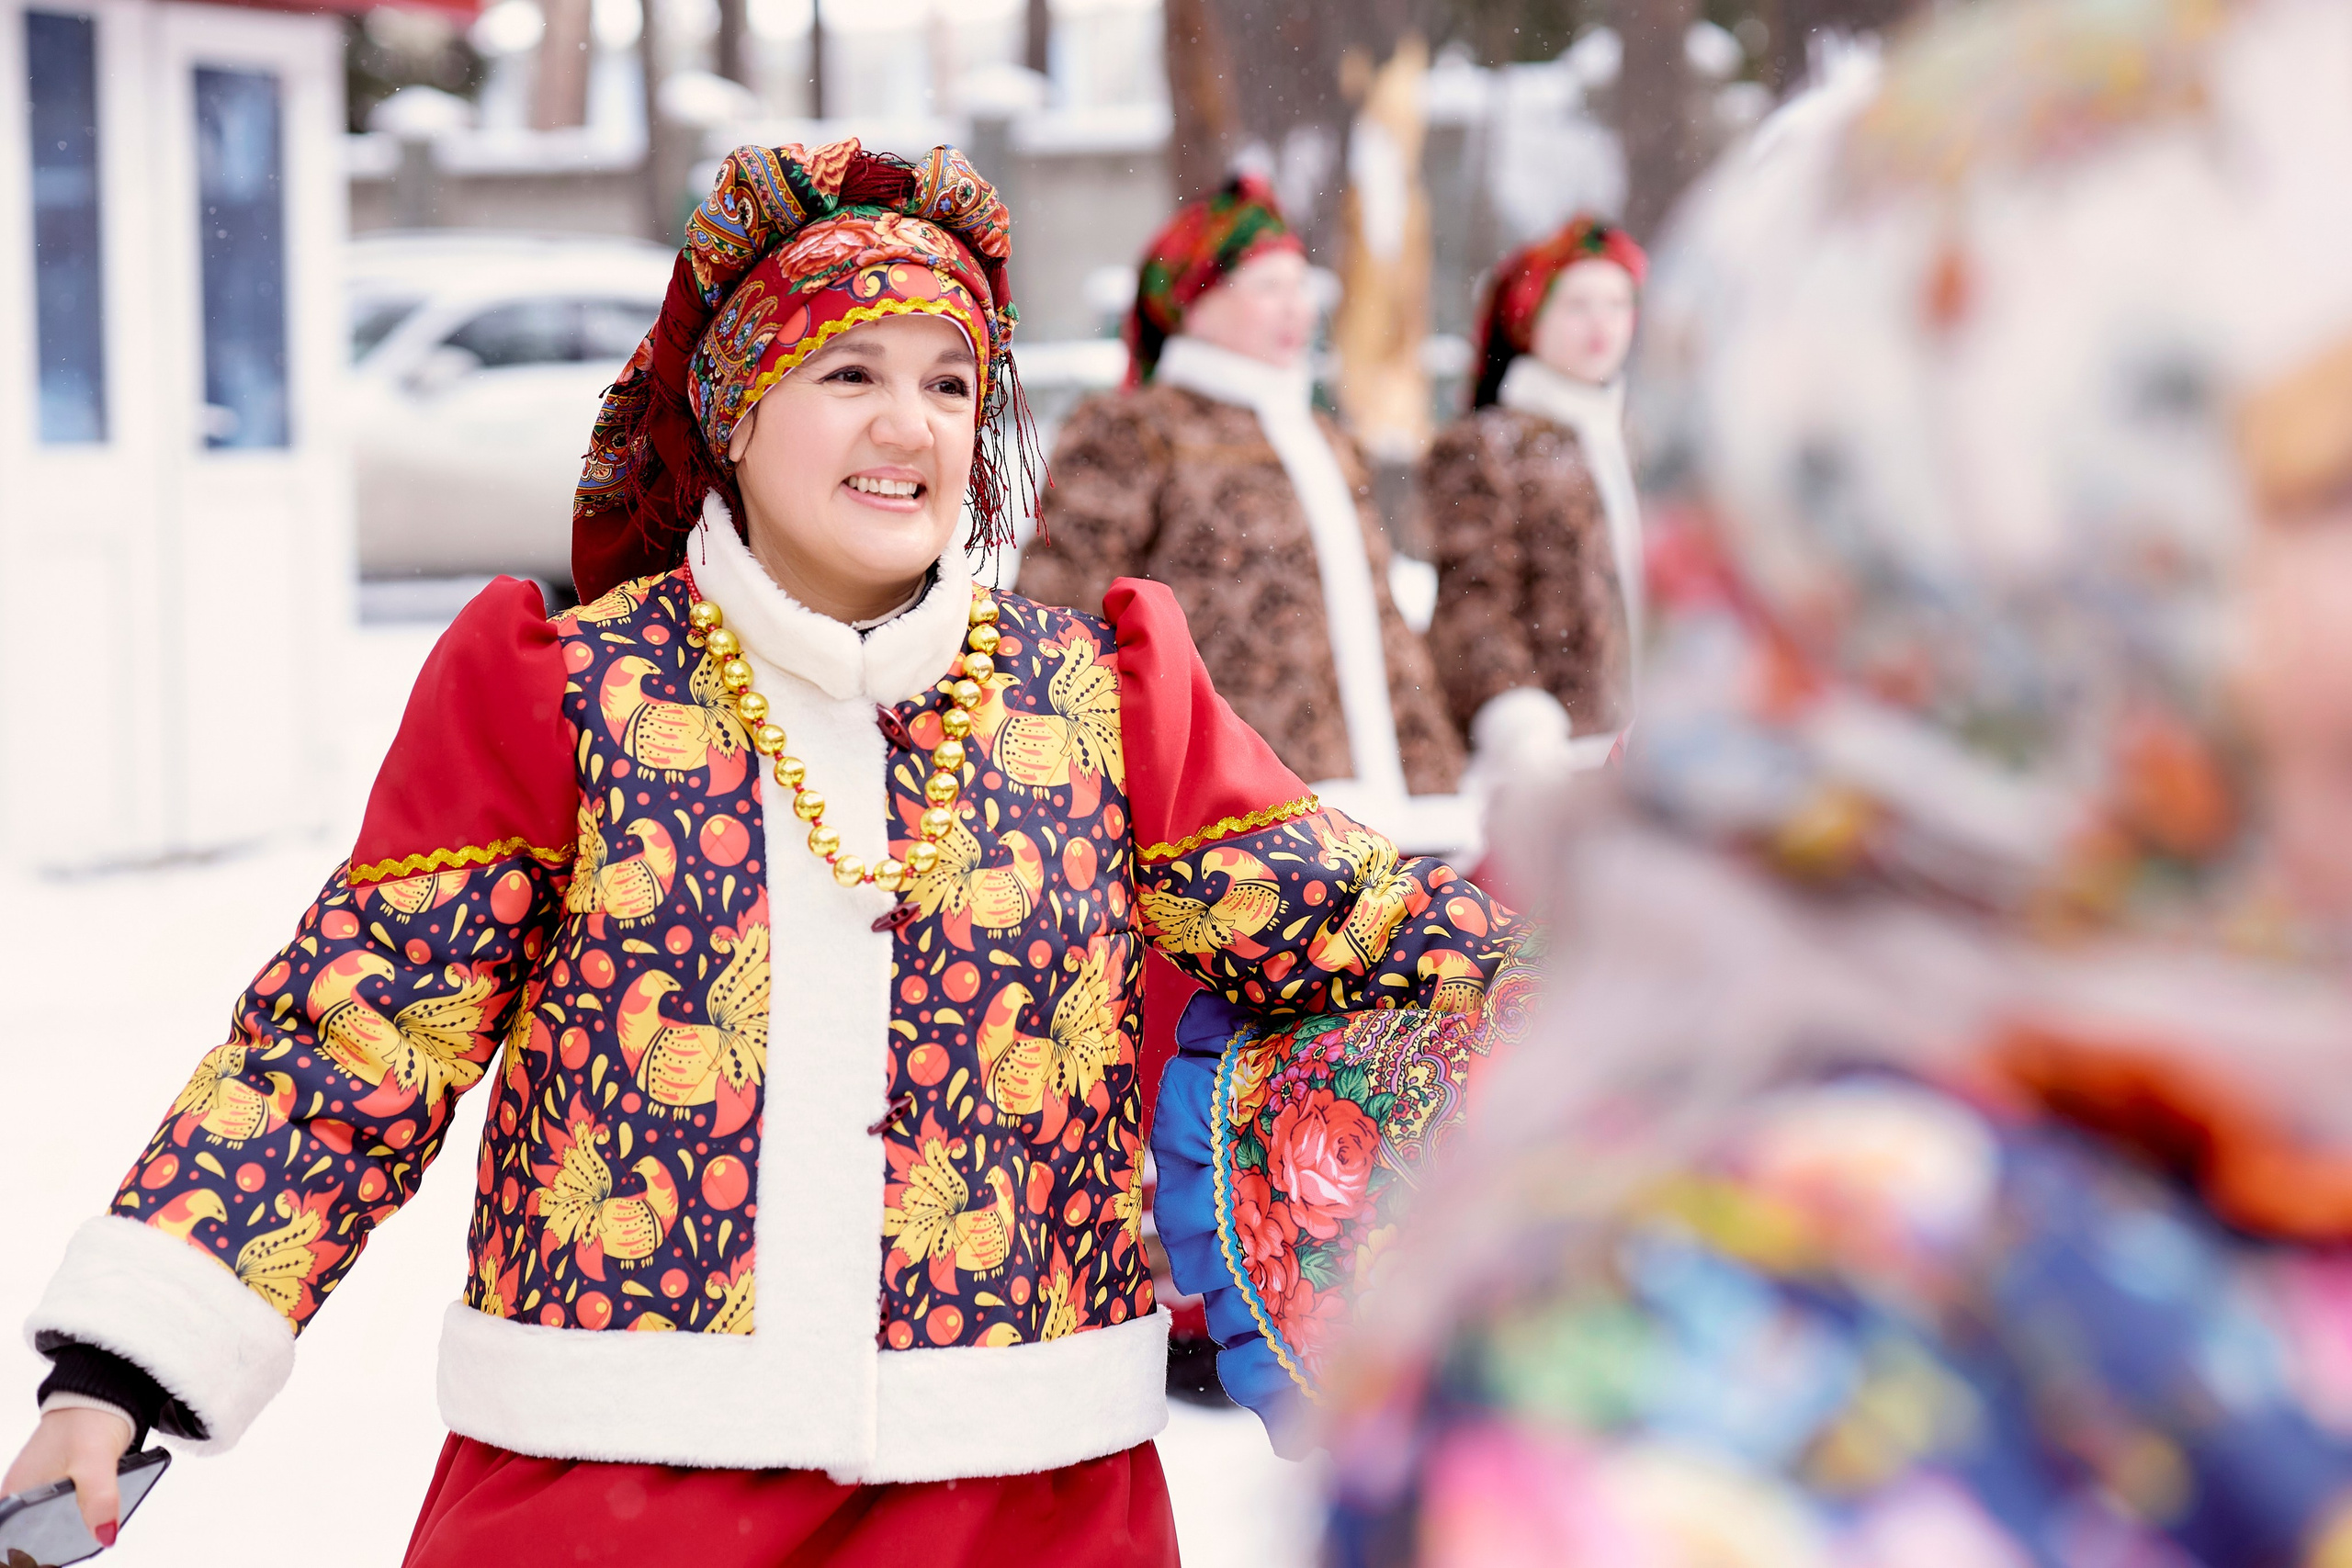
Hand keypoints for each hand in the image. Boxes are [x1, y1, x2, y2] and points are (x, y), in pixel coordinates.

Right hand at [3, 1406, 133, 1545]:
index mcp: (15, 1493)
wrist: (102, 1394)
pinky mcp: (53, 1484)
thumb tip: (105, 1535)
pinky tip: (84, 1521)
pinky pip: (52, 1513)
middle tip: (63, 1551)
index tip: (39, 1557)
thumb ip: (98, 1499)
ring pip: (37, 1525)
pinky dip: (66, 1521)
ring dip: (52, 1536)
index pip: (7, 1537)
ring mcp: (35, 1488)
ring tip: (75, 1539)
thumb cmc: (89, 1419)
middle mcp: (19, 1493)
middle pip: (20, 1536)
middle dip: (38, 1548)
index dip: (19, 1552)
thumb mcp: (95, 1461)